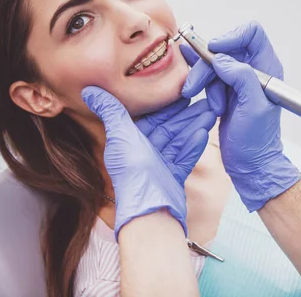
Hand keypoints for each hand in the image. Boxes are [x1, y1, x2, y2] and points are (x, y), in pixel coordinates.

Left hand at [82, 86, 215, 237]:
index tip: (182, 90)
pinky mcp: (172, 177)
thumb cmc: (133, 173)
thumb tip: (89, 90)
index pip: (152, 117)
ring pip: (180, 139)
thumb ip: (110, 111)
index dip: (167, 104)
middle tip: (205, 100)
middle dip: (187, 114)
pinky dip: (193, 146)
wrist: (150, 210)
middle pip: (170, 127)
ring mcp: (160, 165)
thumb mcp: (119, 135)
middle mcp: (145, 152)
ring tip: (211, 112)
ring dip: (195, 125)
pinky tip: (203, 134)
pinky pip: (185, 157)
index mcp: (131, 140)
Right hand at [181, 21, 300, 210]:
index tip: (214, 50)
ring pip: (212, 64)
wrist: (250, 164)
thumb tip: (222, 59)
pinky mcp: (224, 90)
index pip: (252, 35)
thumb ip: (242, 78)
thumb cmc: (257, 141)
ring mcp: (237, 80)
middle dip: (207, 67)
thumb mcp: (253, 109)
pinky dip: (197, 76)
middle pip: (224, 50)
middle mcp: (253, 70)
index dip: (231, 37)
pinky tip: (185, 69)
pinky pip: (208, 75)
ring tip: (209, 105)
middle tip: (194, 87)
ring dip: (203, 81)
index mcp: (267, 70)